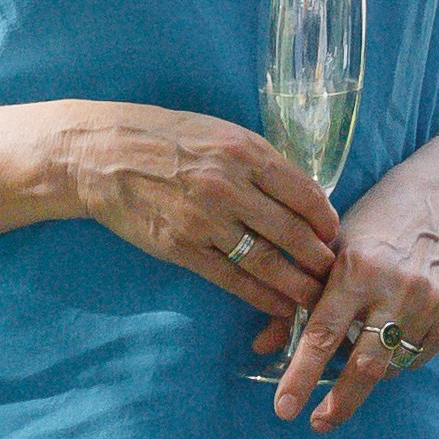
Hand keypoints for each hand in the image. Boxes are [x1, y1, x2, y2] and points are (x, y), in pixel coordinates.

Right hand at [58, 105, 336, 321]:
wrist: (103, 154)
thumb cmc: (166, 138)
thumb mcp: (221, 133)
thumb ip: (260, 161)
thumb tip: (300, 193)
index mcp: (245, 153)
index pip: (304, 193)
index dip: (327, 220)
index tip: (335, 235)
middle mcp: (230, 187)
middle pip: (292, 232)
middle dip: (320, 259)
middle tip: (335, 276)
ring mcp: (206, 221)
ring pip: (266, 261)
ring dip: (297, 285)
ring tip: (316, 299)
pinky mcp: (182, 248)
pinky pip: (232, 278)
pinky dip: (260, 296)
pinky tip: (279, 306)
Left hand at [273, 137, 438, 429]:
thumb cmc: (372, 226)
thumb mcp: (330, 252)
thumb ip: (299, 301)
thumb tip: (261, 347)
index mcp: (356, 268)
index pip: (323, 333)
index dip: (301, 375)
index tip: (285, 408)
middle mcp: (397, 287)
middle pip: (365, 364)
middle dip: (340, 401)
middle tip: (318, 422)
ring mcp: (430, 302)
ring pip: (391, 365)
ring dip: (366, 374)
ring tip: (354, 360)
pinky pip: (416, 357)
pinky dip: (396, 359)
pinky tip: (388, 336)